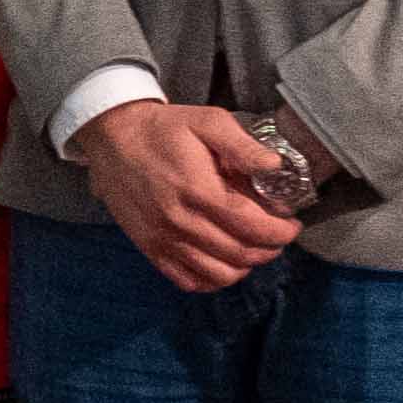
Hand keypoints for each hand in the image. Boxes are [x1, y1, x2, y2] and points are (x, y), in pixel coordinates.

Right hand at [74, 99, 300, 292]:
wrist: (112, 138)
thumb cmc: (163, 129)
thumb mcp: (208, 122)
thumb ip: (244, 146)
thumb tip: (275, 168)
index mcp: (198, 190)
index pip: (254, 227)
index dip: (281, 231)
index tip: (291, 223)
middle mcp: (180, 221)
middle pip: (241, 254)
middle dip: (270, 248)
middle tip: (277, 234)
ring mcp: (162, 238)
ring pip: (219, 274)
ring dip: (245, 266)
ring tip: (252, 247)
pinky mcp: (149, 247)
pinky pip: (188, 280)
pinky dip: (212, 279)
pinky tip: (222, 262)